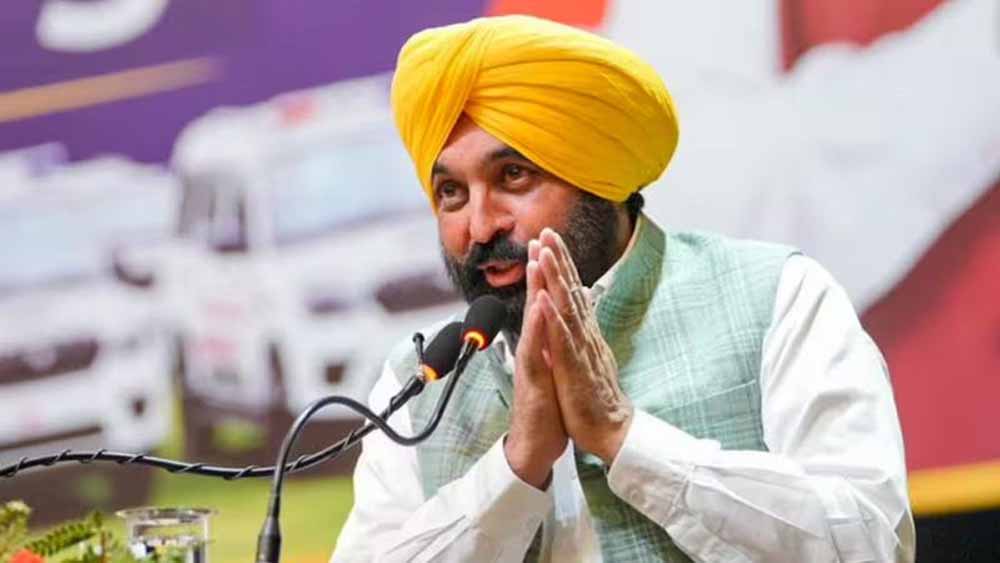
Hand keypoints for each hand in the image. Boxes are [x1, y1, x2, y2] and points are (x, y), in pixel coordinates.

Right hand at [505, 237, 567, 488]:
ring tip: (537, 261)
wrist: (535, 445)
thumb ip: (553, 343)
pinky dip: (537, 328)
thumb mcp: (553, 369)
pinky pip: (534, 351)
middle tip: (539, 238)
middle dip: (538, 270)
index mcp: (542, 345)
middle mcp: (533, 349)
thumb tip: (557, 319)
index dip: (549, 274)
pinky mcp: (531, 381)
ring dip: (535, 290)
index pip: (546, 303)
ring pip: (532, 322)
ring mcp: (530, 363)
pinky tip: (540, 308)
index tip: (551, 244)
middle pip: (536, 303)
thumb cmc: (546, 408)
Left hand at [534, 228, 632, 463]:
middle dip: (560, 259)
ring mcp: (582, 349)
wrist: (612, 431)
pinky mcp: (576, 367)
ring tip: (545, 252)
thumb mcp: (588, 356)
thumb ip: (584, 329)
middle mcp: (585, 334)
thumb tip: (582, 302)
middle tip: (548, 230)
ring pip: (567, 307)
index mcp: (585, 332)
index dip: (562, 264)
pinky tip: (544, 299)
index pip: (573, 291)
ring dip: (556, 278)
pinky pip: (563, 339)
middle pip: (572, 289)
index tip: (551, 239)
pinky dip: (553, 317)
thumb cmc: (596, 396)